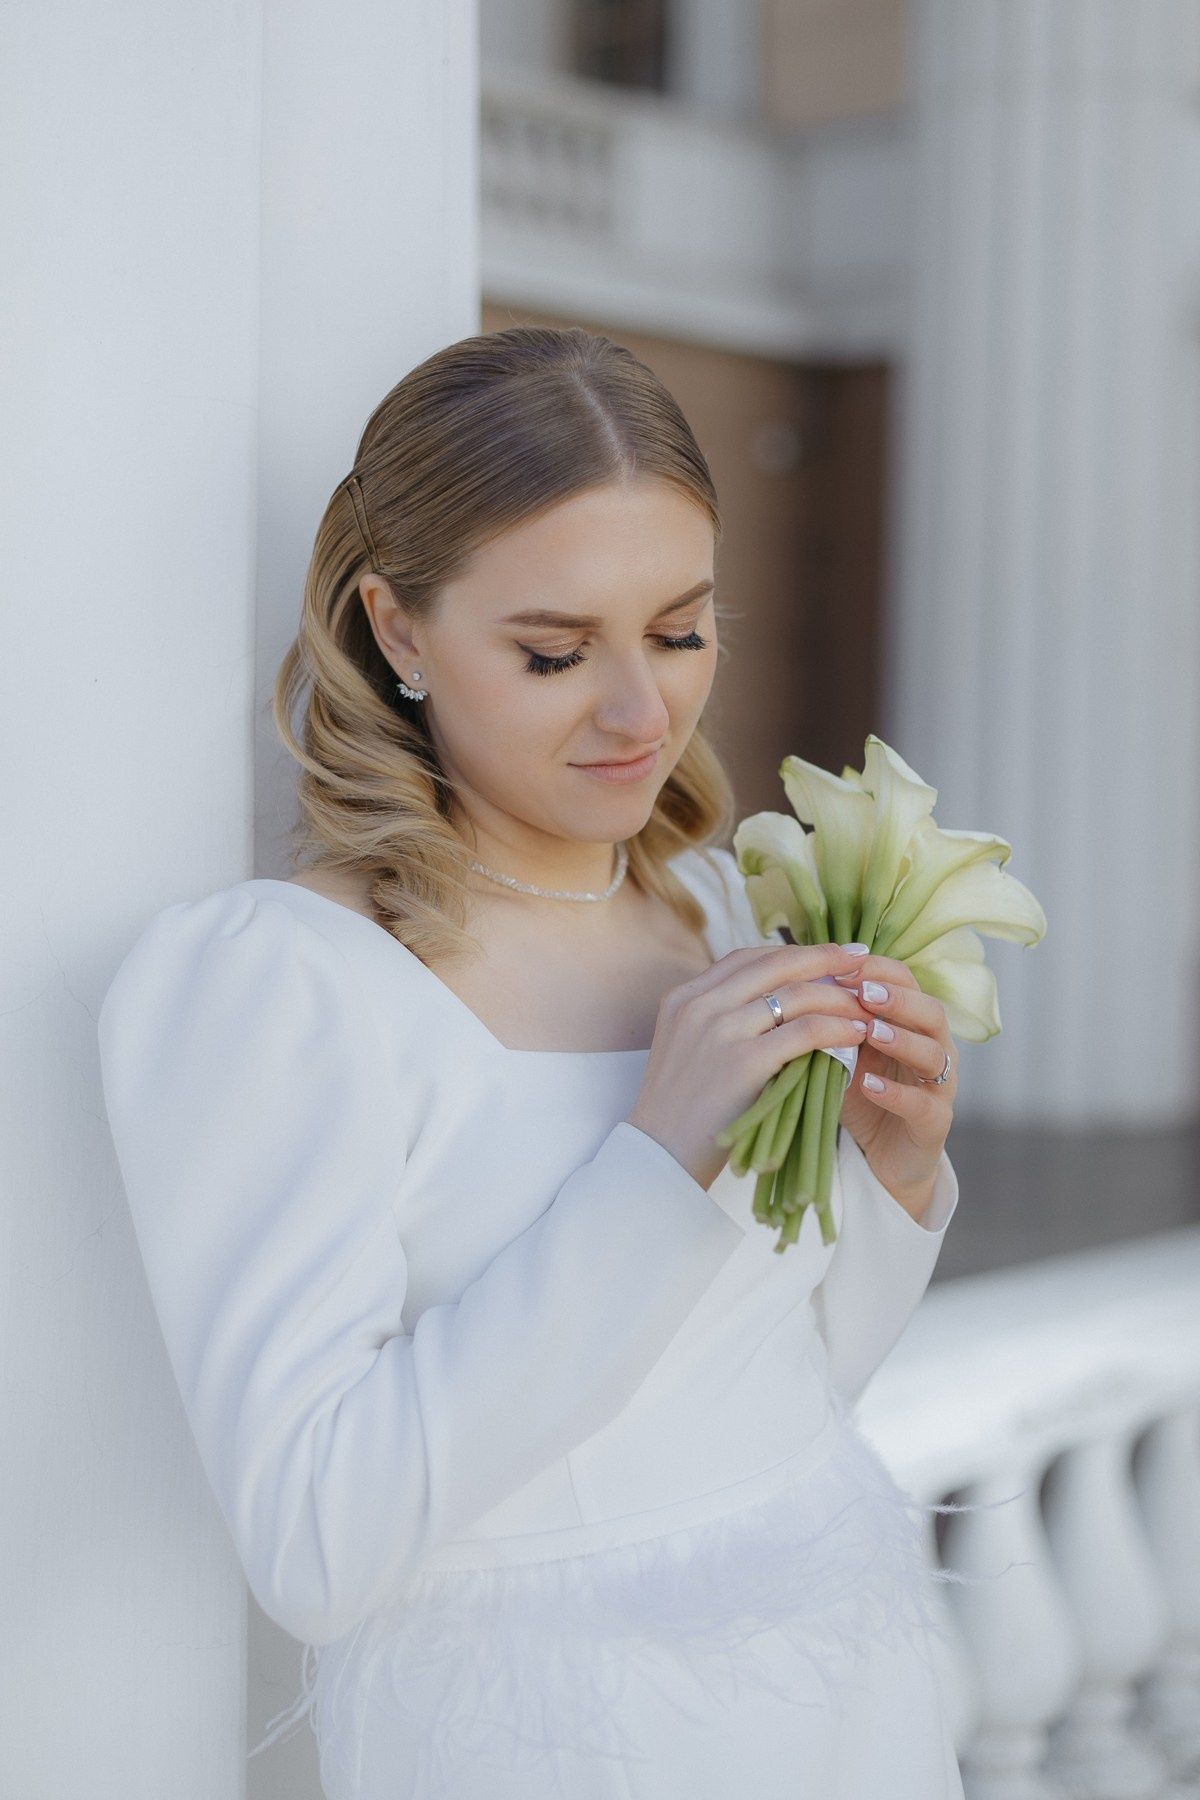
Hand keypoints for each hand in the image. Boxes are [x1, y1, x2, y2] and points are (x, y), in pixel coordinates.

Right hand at [628, 943, 872, 1188]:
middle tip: (859, 960)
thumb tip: (776, 1004)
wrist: (659, 1155)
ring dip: (839, 998)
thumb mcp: (684, 1048)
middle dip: (824, 958)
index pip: (746, 957)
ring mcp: (721, 1031)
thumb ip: (718, 1019)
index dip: (791, 951)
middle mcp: (700, 1005)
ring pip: (796, 995)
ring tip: (864, 1007)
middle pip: (775, 964)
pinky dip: (837, 1029)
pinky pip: (805, 1032)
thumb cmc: (678, 1112)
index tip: (824, 955)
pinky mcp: (744, 1062)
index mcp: (683, 997)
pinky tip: (855, 1035)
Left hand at [833, 955, 955, 1219]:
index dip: (878, 970)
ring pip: (934, 1053)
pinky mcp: (935, 1123)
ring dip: (902, 1039)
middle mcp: (934, 1047)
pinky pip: (923, 1104)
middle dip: (898, 999)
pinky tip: (869, 1083)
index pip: (905, 982)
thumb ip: (830, 1023)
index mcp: (912, 1022)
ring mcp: (939, 1085)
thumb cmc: (859, 1093)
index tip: (842, 965)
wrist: (879, 1155)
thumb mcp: (841, 1053)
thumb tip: (795, 986)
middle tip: (863, 993)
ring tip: (871, 1032)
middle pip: (931, 1011)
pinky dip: (895, 1092)